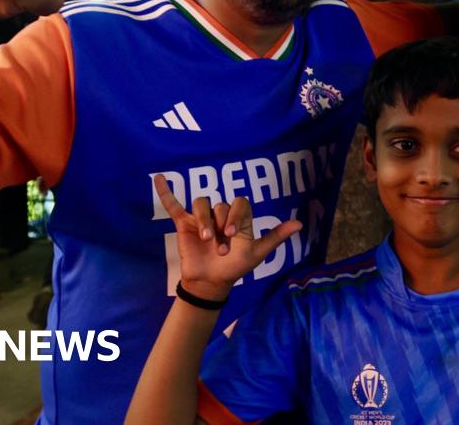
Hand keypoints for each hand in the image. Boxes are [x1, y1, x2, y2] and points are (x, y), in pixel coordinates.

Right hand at [155, 174, 301, 300]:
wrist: (211, 282)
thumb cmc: (235, 266)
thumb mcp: (257, 252)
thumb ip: (275, 237)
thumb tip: (300, 224)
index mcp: (238, 218)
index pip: (239, 203)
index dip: (236, 215)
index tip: (232, 234)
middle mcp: (220, 214)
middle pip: (219, 205)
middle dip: (220, 226)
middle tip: (220, 247)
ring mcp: (201, 217)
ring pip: (201, 203)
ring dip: (205, 221)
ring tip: (206, 239)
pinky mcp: (183, 224)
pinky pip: (173, 204)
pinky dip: (165, 192)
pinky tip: (158, 178)